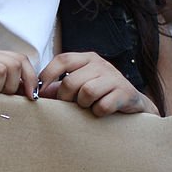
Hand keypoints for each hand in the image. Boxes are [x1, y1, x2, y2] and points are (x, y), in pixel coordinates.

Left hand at [38, 52, 158, 116]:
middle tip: (71, 105)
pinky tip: (102, 110)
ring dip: (84, 104)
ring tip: (89, 106)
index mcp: (87, 59)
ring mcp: (114, 77)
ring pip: (86, 93)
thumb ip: (60, 87)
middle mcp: (100, 64)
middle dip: (65, 98)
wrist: (132, 102)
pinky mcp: (125, 92)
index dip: (47, 74)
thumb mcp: (80, 86)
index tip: (39, 90)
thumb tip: (40, 93)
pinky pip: (102, 106)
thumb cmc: (100, 93)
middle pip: (71, 81)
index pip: (62, 60)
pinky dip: (98, 112)